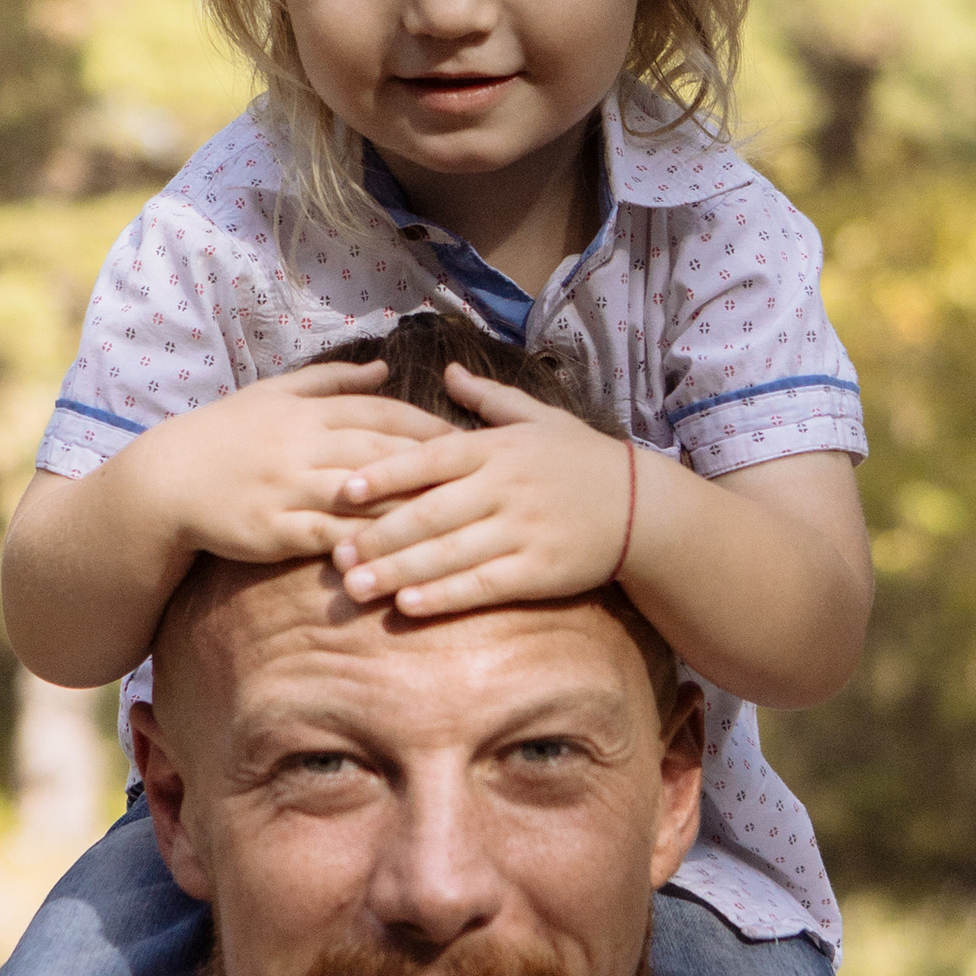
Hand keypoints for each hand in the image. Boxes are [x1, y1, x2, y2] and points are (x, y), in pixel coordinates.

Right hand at [131, 361, 451, 565]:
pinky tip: (399, 555)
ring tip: (459, 521)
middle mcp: (305, 443)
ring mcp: (290, 486)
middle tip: (485, 482)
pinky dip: (363, 544)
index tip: (473, 442)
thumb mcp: (275, 393)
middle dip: (438, 467)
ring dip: (411, 507)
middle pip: (386, 451)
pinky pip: (328, 536)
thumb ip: (333, 381)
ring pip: (364, 494)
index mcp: (310, 410)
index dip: (431, 428)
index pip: (385, 413)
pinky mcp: (274, 527)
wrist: (167, 480)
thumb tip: (387, 368)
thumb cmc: (227, 435)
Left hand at [326, 362, 636, 613]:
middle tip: (332, 555)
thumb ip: (488, 398)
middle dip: (378, 535)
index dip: (385, 474)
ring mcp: (522, 531)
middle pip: (430, 513)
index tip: (343, 490)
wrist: (643, 507)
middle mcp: (504, 488)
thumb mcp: (539, 418)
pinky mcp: (539, 571)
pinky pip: (483, 585)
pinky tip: (408, 606)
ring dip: (398, 572)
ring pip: (450, 554)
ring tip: (355, 588)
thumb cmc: (582, 460)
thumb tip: (445, 369)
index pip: (430, 458)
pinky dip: (444, 597)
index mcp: (496, 449)